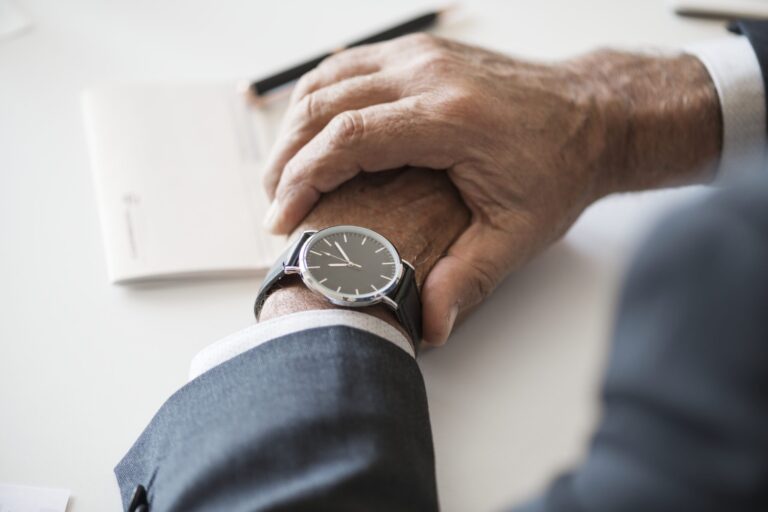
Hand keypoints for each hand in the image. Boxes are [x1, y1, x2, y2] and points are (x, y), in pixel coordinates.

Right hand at [262, 34, 720, 343]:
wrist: (593, 116)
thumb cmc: (559, 168)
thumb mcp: (519, 233)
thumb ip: (468, 278)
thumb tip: (428, 326)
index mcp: (450, 118)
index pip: (347, 138)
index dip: (301, 179)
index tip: (281, 218)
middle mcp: (429, 74)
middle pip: (324, 104)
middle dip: (286, 157)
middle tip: (274, 203)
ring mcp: (423, 55)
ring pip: (328, 78)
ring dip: (294, 126)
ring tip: (283, 174)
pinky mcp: (421, 53)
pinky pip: (349, 65)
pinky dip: (319, 98)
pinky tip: (311, 132)